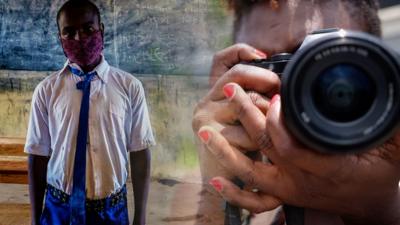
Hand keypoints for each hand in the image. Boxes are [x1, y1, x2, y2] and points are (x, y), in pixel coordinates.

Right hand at [192, 44, 278, 183]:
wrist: (223, 181)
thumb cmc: (240, 148)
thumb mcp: (247, 120)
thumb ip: (255, 99)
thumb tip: (281, 83)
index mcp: (213, 94)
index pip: (221, 60)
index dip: (240, 51)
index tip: (263, 55)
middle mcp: (205, 101)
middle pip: (236, 76)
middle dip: (265, 79)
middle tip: (281, 90)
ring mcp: (205, 117)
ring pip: (244, 102)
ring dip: (265, 113)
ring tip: (274, 125)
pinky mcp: (209, 135)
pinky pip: (244, 130)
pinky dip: (259, 139)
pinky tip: (262, 149)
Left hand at [198, 84, 399, 224]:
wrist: (367, 205)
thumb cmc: (377, 175)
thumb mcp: (390, 151)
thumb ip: (386, 127)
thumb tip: (389, 100)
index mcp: (325, 167)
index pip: (292, 143)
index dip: (280, 119)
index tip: (275, 95)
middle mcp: (300, 179)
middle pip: (266, 147)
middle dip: (247, 115)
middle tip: (232, 90)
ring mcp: (287, 190)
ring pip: (250, 172)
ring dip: (225, 151)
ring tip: (204, 131)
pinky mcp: (281, 196)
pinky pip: (252, 201)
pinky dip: (232, 193)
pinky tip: (214, 180)